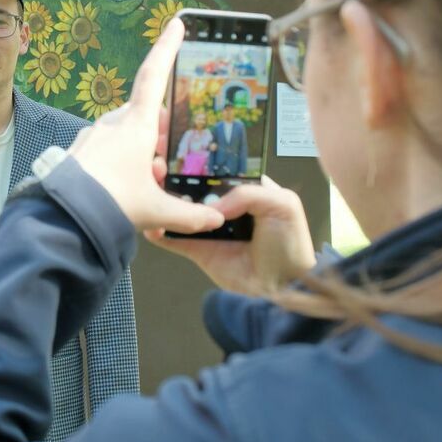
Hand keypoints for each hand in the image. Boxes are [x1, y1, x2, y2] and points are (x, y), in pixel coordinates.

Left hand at [65, 18, 223, 234]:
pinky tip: (124, 188)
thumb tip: (215, 220)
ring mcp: (94, 135)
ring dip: (140, 151)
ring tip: (147, 183)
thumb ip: (189, 215)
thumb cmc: (111, 204)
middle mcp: (113, 123)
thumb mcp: (156, 210)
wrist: (62, 217)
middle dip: (159, 134)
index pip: (154, 75)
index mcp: (135, 125)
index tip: (175, 24)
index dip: (167, 48)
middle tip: (167, 164)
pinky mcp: (80, 151)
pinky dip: (121, 161)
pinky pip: (107, 148)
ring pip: (126, 133)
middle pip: (145, 115)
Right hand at [146, 175, 316, 296]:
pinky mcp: (199, 250)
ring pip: (182, 211)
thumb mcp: (282, 205)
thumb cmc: (290, 244)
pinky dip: (160, 231)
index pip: (219, 171)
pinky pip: (175, 238)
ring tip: (151, 191)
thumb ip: (248, 193)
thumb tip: (212, 205)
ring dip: (167, 202)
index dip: (202, 162)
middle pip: (195, 188)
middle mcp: (225, 206)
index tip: (181, 155)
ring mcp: (210, 228)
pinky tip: (151, 224)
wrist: (284, 287)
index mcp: (247, 190)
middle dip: (177, 179)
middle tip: (158, 170)